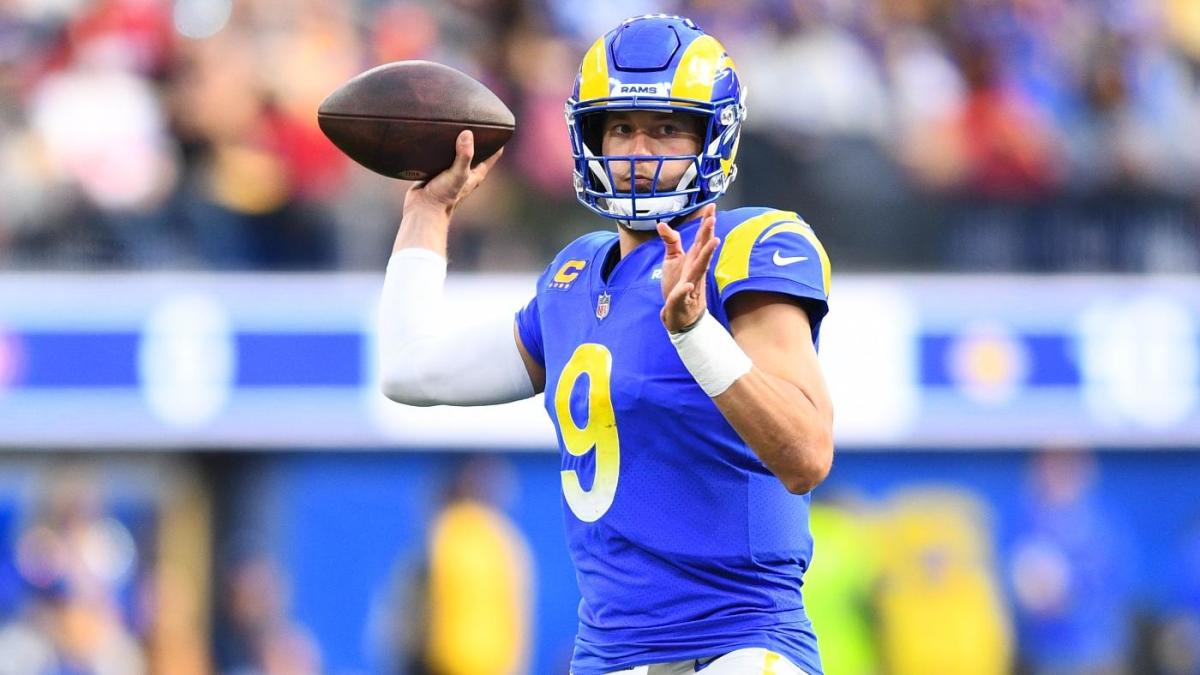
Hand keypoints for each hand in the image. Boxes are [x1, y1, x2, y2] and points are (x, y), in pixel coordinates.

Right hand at [404, 130, 503, 217]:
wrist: (422, 208)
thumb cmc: (443, 195)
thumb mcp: (457, 174)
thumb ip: (464, 155)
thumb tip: (467, 134)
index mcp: (477, 173)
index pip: (494, 153)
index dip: (498, 139)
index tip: (497, 124)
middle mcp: (467, 171)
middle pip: (477, 150)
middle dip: (477, 136)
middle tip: (474, 117)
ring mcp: (452, 171)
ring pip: (459, 151)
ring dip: (458, 139)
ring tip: (456, 121)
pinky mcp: (437, 170)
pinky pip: (443, 154)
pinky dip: (443, 145)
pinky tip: (438, 135)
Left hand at [657, 204, 718, 332]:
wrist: (679, 314)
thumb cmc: (679, 284)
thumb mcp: (672, 260)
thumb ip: (671, 241)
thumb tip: (662, 224)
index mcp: (693, 259)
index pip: (701, 238)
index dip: (706, 223)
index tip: (712, 206)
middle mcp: (695, 270)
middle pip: (703, 249)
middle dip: (708, 234)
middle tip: (712, 219)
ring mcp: (691, 284)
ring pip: (700, 269)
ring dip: (706, 256)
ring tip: (714, 242)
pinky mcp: (682, 300)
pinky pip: (684, 295)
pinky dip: (685, 290)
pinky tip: (687, 286)